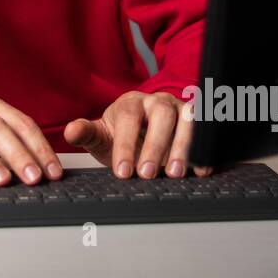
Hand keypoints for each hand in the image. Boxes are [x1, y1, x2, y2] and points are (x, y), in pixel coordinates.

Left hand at [64, 91, 213, 178]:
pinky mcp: (199, 123)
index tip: (122, 172)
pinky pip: (207, 132)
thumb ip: (86, 133)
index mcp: (132, 102)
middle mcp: (158, 102)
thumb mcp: (102, 135)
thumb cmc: (121, 134)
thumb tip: (70, 131)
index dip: (126, 145)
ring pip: (188, 120)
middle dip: (155, 146)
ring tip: (174, 174)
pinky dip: (205, 152)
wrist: (143, 132)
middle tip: (147, 175)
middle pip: (162, 115)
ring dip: (183, 147)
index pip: (129, 118)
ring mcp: (181, 110)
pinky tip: (201, 172)